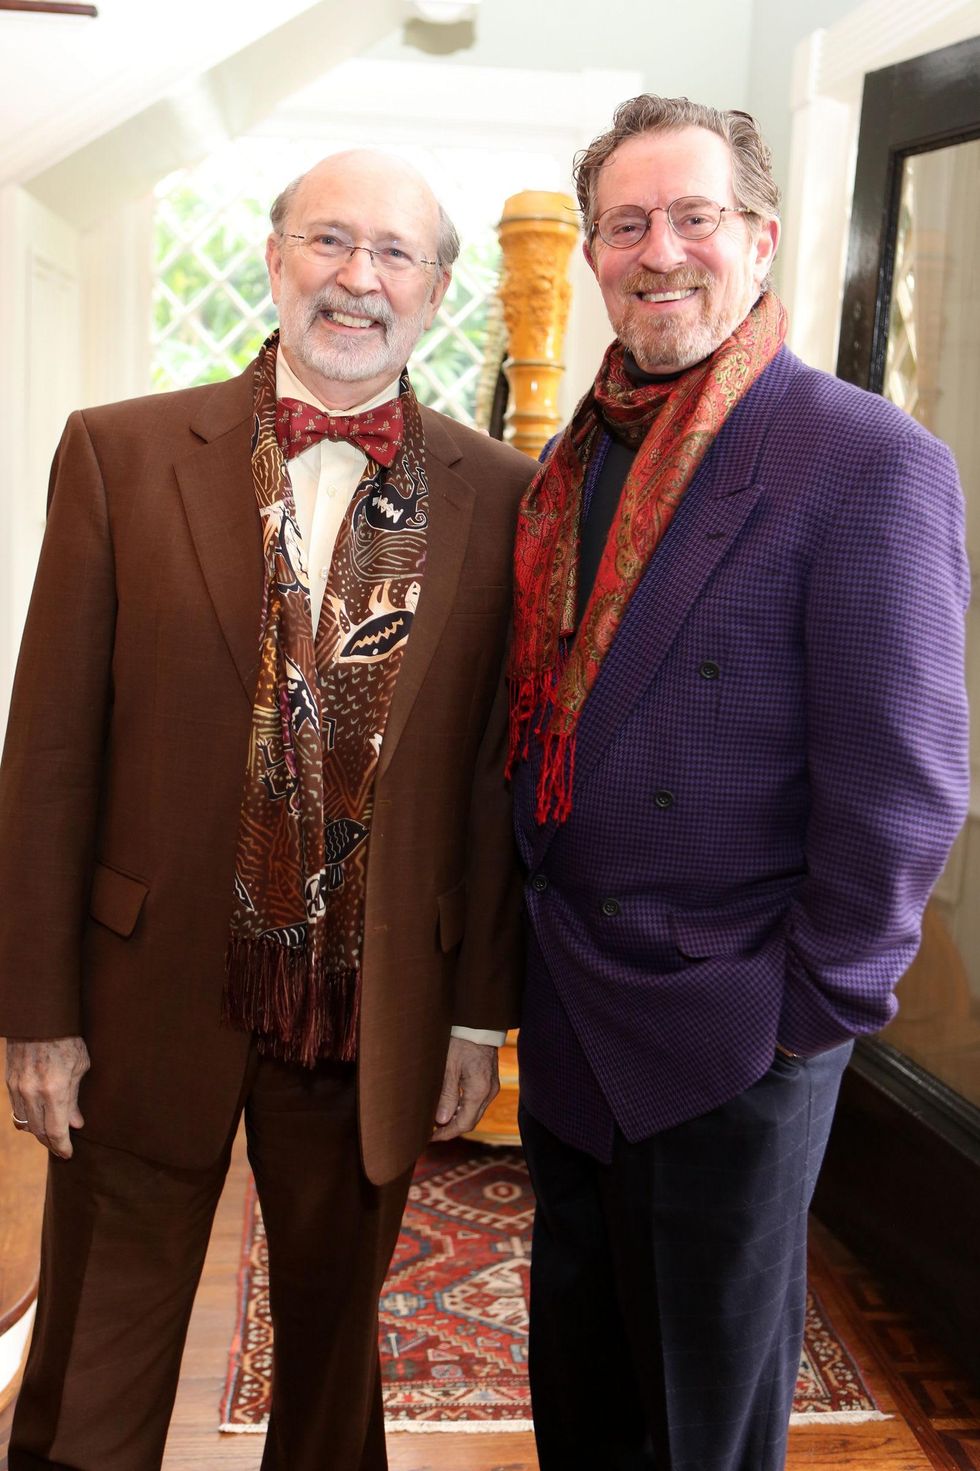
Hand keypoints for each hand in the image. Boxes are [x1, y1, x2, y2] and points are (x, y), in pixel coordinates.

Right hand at [6, 1036, 89, 1157]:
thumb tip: (76, 1124)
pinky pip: (16, 1111)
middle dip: (51, 1144)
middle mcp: (33, 1092)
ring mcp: (18, 1088)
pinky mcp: (10, 1082)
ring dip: (38, 1134)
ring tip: (51, 1137)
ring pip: (25, 1124)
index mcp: (55, 1089)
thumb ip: (75, 1099)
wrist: (39, 1017)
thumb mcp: (81, 1066)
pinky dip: (27, 1120)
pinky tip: (37, 1121)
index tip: (69, 1154)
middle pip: (39, 1132)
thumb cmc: (67, 1039)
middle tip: (61, 1149)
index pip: (56, 1131)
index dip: (62, 1146)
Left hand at [431, 1037, 499, 1141]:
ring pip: (474, 1113)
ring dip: (456, 1119)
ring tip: (436, 1120)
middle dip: (450, 1129)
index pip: (463, 1124)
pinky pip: (477, 1103)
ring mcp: (491, 1088)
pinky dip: (463, 1109)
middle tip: (430, 1131)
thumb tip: (441, 1121)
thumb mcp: (448, 1067)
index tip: (430, 1137)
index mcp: (479, 1090)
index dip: (446, 1134)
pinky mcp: (490, 1082)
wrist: (478, 1024)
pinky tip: (449, 1106)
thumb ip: (446, 1095)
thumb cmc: (461, 1041)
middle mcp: (489, 1092)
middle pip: (470, 1122)